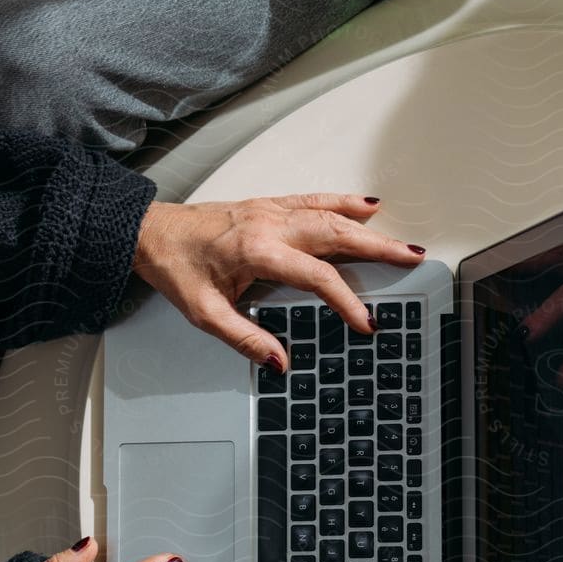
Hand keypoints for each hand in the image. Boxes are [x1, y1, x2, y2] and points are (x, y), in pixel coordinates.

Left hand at [133, 193, 424, 368]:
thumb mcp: (205, 313)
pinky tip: (365, 206)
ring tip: (401, 241)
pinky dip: (343, 202)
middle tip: (411, 261)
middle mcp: (270, 225)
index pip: (317, 276)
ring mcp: (271, 211)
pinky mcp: (269, 206)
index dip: (346, 301)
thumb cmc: (176, 267)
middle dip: (378, 250)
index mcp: (257, 251)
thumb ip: (245, 339)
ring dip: (369, 228)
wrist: (152, 233)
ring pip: (331, 215)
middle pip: (336, 235)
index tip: (365, 322)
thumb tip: (278, 361)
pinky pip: (315, 200)